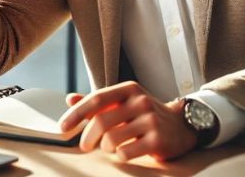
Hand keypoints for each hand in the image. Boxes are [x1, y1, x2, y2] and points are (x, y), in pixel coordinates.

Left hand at [58, 81, 197, 162]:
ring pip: (111, 139)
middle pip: (100, 121)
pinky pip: (126, 152)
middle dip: (87, 137)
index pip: (96, 100)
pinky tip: (124, 151)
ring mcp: (150, 120)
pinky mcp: (158, 140)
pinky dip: (119, 155)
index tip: (63, 128)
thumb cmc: (145, 114)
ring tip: (108, 147)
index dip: (76, 114)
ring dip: (104, 147)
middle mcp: (140, 101)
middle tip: (84, 146)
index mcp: (129, 89)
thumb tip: (70, 99)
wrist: (182, 126)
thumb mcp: (124, 102)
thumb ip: (98, 102)